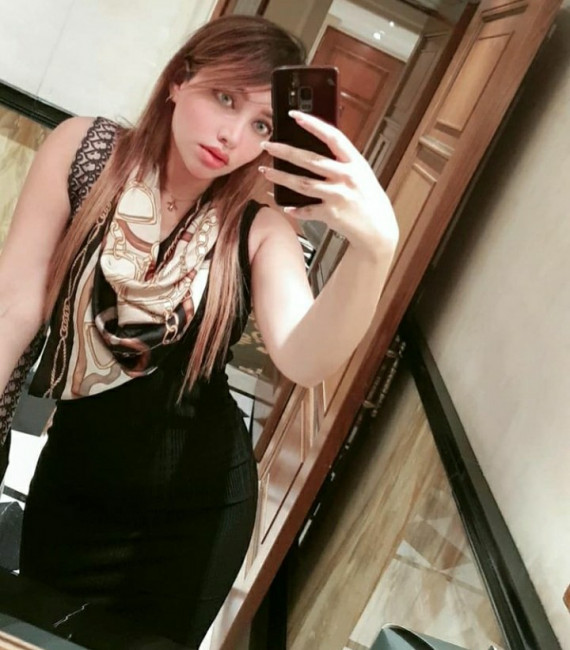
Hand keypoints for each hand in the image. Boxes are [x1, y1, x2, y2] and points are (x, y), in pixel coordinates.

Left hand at [259, 110, 398, 259]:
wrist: (378, 228)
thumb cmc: (369, 199)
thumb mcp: (362, 173)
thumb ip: (342, 161)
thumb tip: (317, 148)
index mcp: (355, 162)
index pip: (332, 137)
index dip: (313, 124)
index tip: (294, 115)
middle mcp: (346, 177)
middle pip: (310, 160)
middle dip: (285, 151)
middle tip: (267, 146)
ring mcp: (338, 195)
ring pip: (303, 183)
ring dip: (281, 177)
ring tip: (266, 171)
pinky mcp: (331, 214)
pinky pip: (307, 210)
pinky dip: (295, 209)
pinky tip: (284, 206)